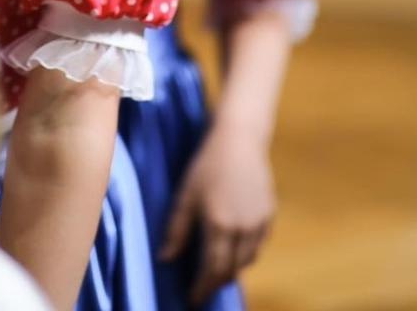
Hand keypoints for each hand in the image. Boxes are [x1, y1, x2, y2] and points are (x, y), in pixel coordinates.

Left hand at [159, 121, 275, 304]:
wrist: (241, 139)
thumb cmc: (207, 164)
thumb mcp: (186, 195)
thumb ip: (176, 230)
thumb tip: (164, 259)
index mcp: (219, 225)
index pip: (212, 270)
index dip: (202, 288)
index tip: (193, 299)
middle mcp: (243, 230)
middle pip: (231, 269)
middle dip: (216, 282)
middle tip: (203, 286)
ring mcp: (259, 223)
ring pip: (248, 260)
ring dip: (232, 269)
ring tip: (217, 270)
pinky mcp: (269, 214)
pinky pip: (258, 245)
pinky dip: (246, 253)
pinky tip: (235, 248)